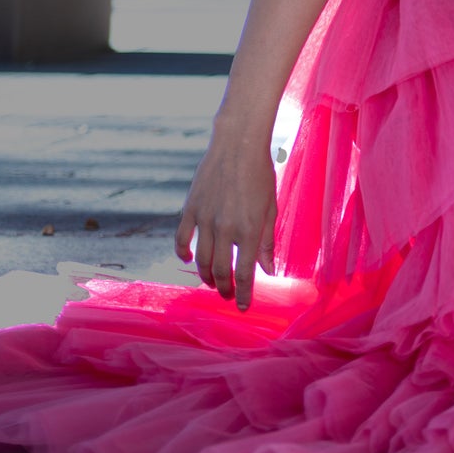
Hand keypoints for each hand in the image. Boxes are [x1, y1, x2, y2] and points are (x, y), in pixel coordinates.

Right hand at [173, 121, 278, 311]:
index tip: (243, 307)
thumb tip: (269, 270)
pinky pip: (182, 238)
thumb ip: (268, 241)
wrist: (238, 145)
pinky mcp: (190, 209)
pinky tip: (189, 259)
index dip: (244, 294)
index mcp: (250, 230)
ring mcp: (205, 220)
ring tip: (212, 282)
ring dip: (206, 275)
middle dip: (224, 288)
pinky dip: (183, 252)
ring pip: (201, 260)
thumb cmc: (261, 174)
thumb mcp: (271, 208)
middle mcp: (226, 229)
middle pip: (220, 271)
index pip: (245, 273)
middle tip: (227, 295)